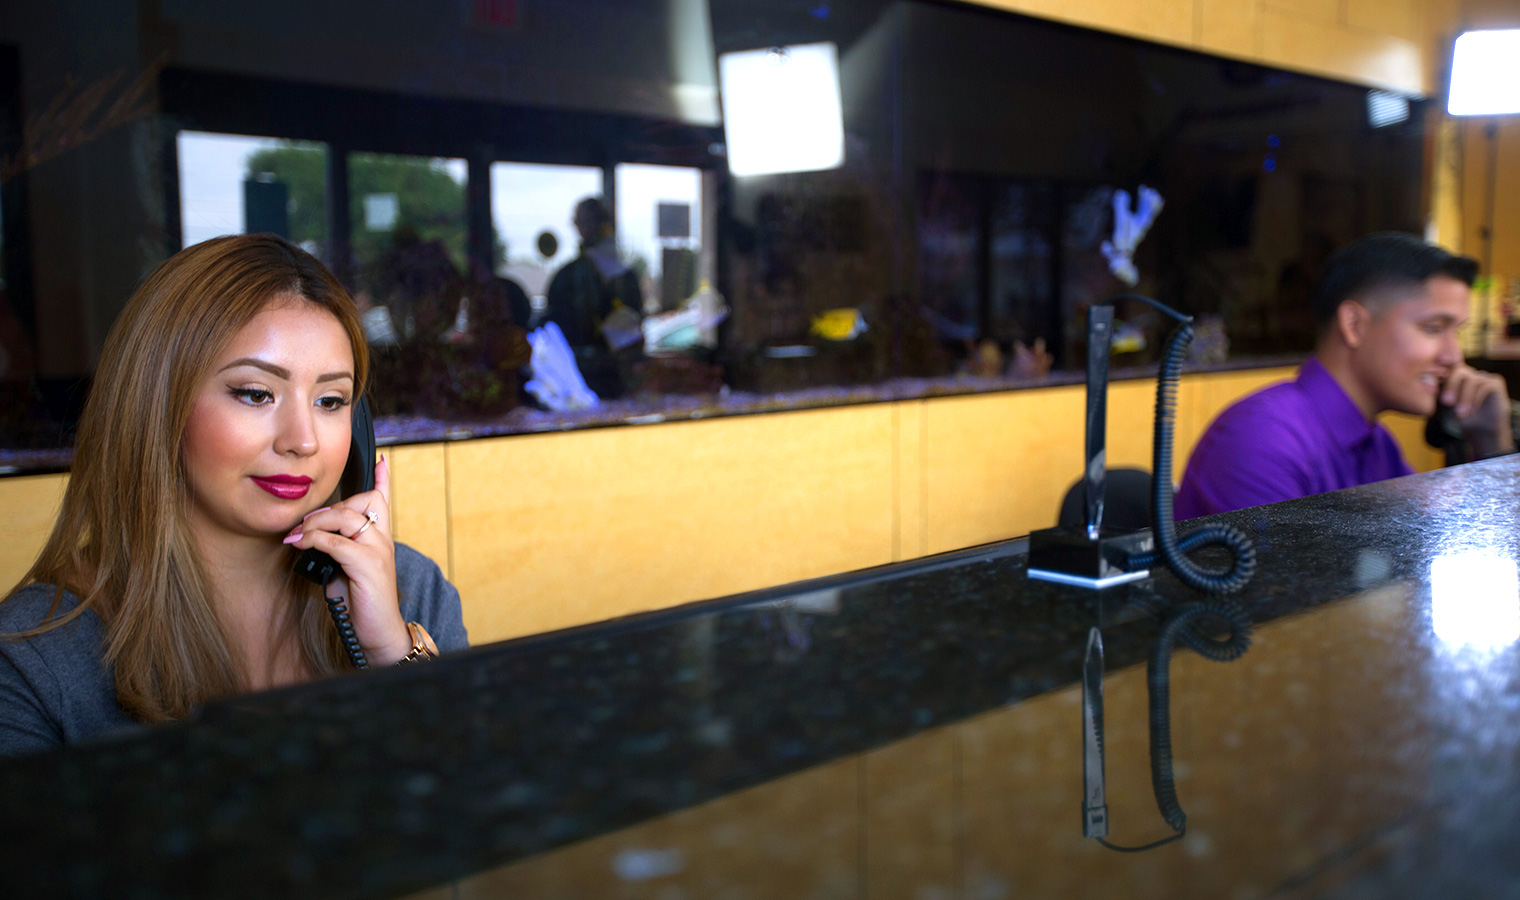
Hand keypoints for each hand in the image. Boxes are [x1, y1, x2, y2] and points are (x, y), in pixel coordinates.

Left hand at [283, 454, 411, 663]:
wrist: (378, 632)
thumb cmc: (362, 602)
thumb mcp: (346, 569)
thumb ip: (335, 549)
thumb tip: (309, 538)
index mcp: (380, 539)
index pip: (384, 501)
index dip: (383, 479)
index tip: (381, 460)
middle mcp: (383, 540)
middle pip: (362, 500)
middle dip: (328, 507)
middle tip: (305, 526)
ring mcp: (378, 551)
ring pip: (346, 516)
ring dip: (317, 522)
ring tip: (299, 536)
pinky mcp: (368, 565)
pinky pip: (336, 542)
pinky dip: (314, 540)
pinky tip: (301, 546)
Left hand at [1441, 364, 1515, 456]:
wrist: (1481, 430)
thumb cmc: (1462, 416)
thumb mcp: (1448, 405)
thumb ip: (1440, 392)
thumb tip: (1426, 385)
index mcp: (1455, 376)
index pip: (1446, 368)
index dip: (1440, 373)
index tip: (1434, 385)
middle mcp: (1469, 373)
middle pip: (1458, 370)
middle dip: (1451, 386)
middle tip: (1446, 403)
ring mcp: (1483, 376)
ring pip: (1472, 380)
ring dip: (1465, 398)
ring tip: (1460, 414)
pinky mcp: (1496, 383)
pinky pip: (1485, 385)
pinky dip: (1476, 399)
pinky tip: (1472, 410)